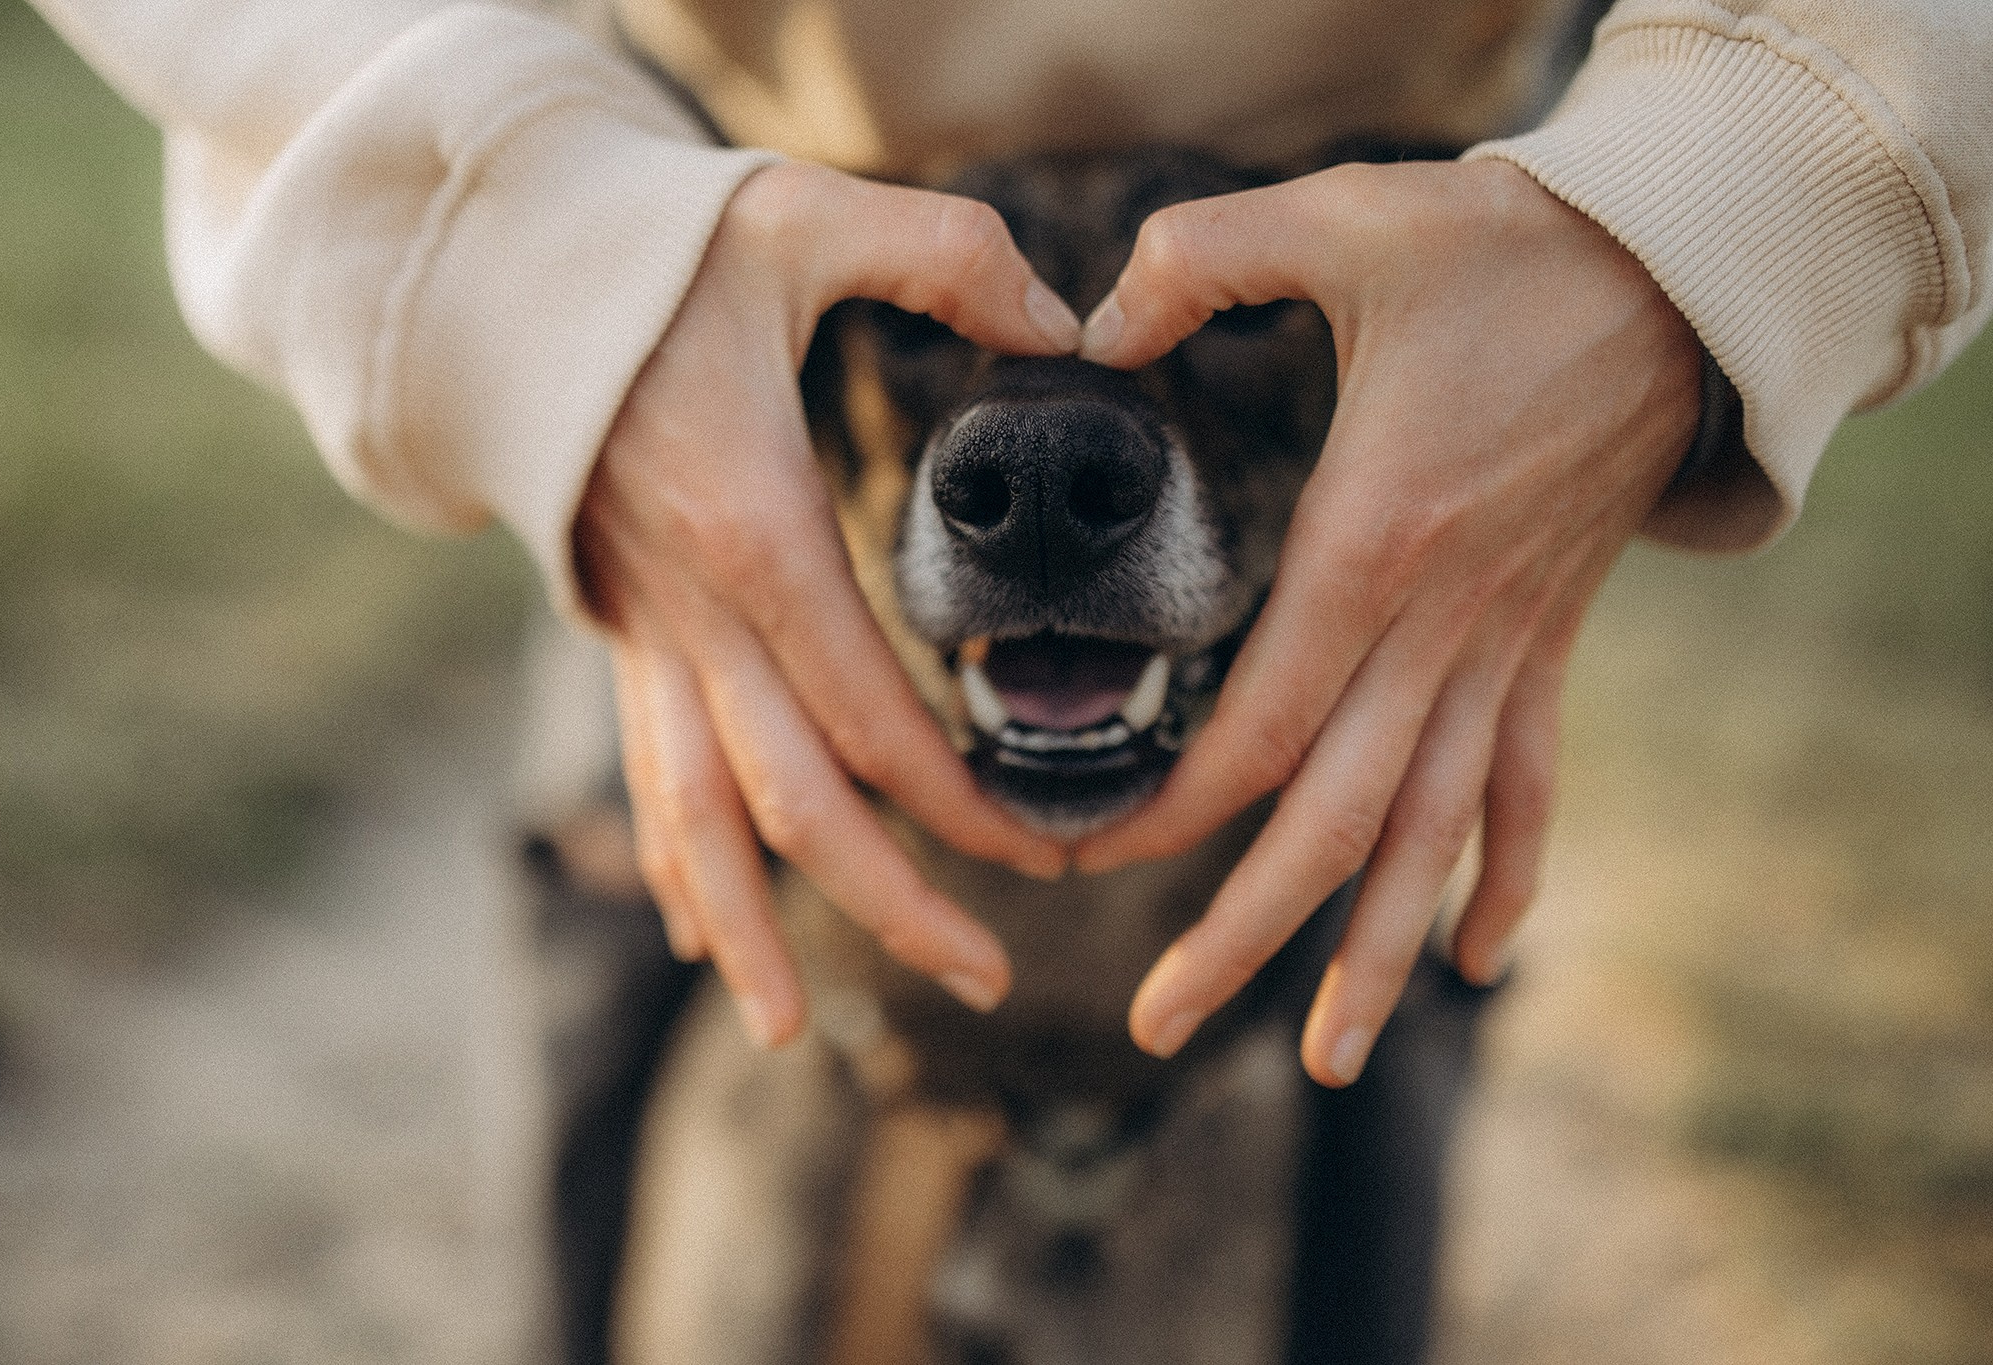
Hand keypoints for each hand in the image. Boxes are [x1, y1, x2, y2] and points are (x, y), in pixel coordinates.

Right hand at [576, 161, 1079, 1046]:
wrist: (503, 268)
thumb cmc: (660, 245)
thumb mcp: (806, 219)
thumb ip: (948, 259)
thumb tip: (1071, 321)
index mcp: (752, 529)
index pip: (870, 713)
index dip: (959, 802)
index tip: (1042, 851)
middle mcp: (690, 609)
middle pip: (791, 801)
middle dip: (890, 901)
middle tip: (985, 973)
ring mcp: (645, 631)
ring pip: (689, 815)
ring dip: (744, 929)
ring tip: (785, 1029)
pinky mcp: (624, 632)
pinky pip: (649, 770)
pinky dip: (672, 860)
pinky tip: (693, 930)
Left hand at [1074, 159, 1700, 1084]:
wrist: (1681, 276)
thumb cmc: (1508, 252)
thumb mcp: (1343, 220)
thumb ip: (1200, 260)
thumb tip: (1094, 322)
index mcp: (1371, 549)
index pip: (1257, 731)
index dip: (1168, 812)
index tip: (1085, 851)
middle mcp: (1440, 630)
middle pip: (1333, 826)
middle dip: (1239, 938)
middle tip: (1151, 1025)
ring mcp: (1504, 648)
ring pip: (1436, 835)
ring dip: (1380, 954)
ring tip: (1326, 1058)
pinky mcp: (1546, 641)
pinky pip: (1530, 782)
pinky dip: (1508, 873)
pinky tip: (1485, 957)